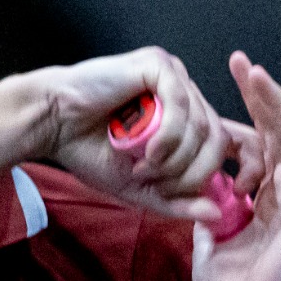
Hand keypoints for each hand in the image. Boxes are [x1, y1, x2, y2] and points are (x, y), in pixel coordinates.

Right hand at [25, 48, 260, 221]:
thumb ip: (175, 202)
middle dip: (194, 173)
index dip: (229, 169)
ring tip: (144, 168)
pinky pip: (181, 105)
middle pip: (218, 138)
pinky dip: (168, 137)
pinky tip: (146, 152)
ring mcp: (174, 76)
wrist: (51, 124)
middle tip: (161, 184)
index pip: (225, 143)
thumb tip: (216, 215)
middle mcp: (185, 93)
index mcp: (185, 117)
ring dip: (176, 159)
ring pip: (201, 125)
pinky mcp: (158, 66)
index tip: (223, 196)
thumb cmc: (89, 151)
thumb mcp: (138, 188)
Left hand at [190, 53, 280, 280]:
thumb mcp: (207, 236)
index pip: (259, 138)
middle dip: (262, 94)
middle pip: (279, 130)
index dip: (247, 107)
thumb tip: (192, 183)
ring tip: (260, 78)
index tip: (227, 76)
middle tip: (241, 62)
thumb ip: (205, 207)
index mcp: (264, 192)